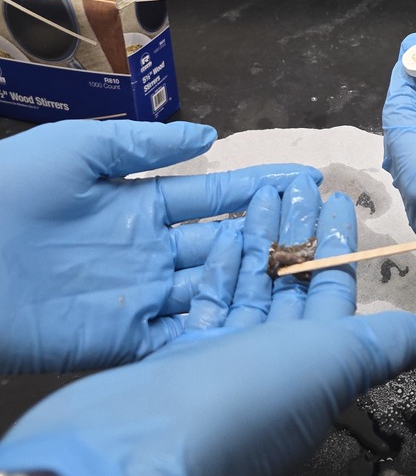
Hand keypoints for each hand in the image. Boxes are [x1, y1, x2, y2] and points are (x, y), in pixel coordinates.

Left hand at [0, 118, 322, 371]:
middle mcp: (151, 250)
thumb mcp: (79, 149)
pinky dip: (219, 329)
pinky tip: (260, 321)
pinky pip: (182, 335)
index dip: (260, 186)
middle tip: (324, 225)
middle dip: (273, 233)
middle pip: (226, 242)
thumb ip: (145, 144)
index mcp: (142, 204)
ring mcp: (141, 295)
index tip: (306, 179)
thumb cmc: (9, 191)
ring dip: (257, 280)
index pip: (217, 195)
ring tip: (308, 268)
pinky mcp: (124, 339)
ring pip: (215, 288)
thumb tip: (208, 136)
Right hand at [0, 178, 415, 475]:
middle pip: (291, 284)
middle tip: (298, 181)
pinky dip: (220, 268)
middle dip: (298, 231)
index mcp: (315, 366)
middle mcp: (272, 364)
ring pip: (250, 288)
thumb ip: (381, 343)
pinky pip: (208, 303)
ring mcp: (224, 360)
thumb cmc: (244, 401)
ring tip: (263, 191)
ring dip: (260, 240)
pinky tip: (225, 234)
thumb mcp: (330, 362)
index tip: (336, 199)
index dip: (337, 245)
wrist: (139, 447)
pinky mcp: (179, 357)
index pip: (332, 291)